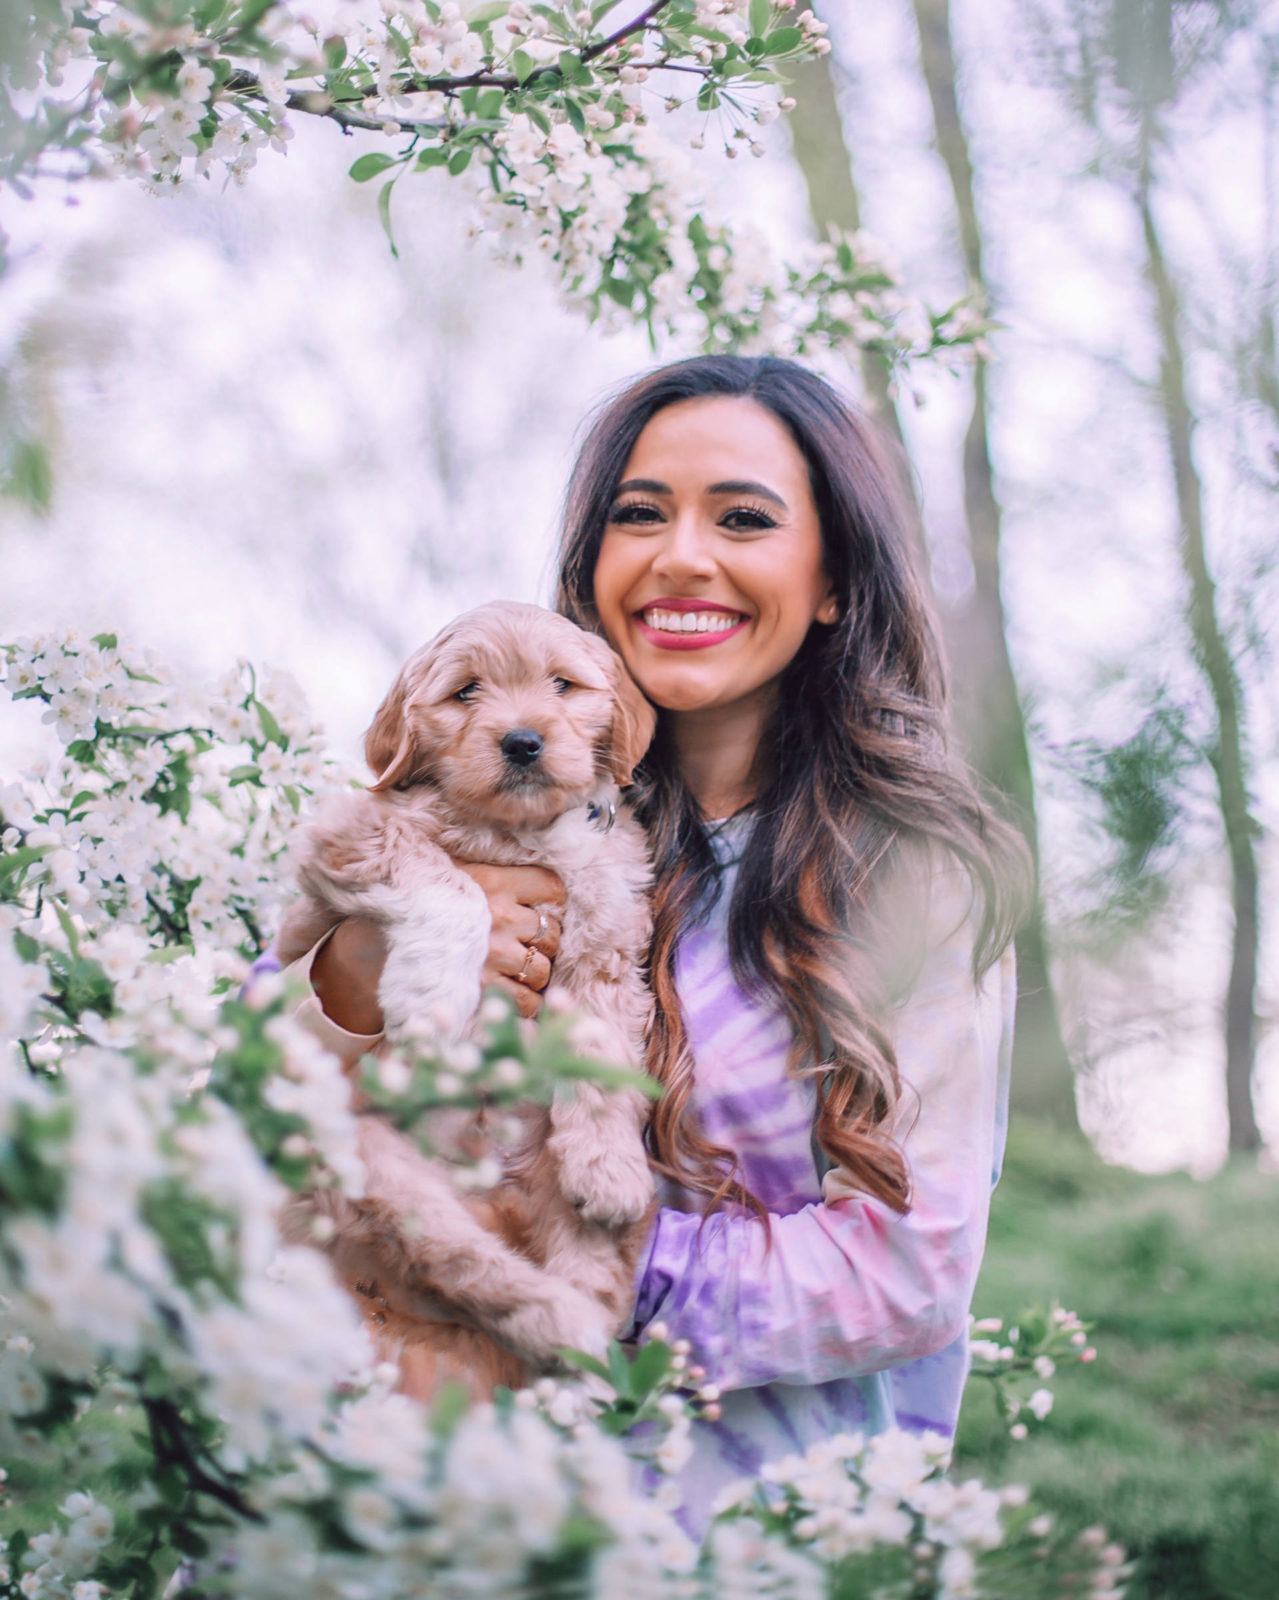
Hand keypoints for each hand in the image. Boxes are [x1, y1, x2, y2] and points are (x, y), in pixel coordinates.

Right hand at [308, 865, 563, 1031]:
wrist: (370, 948)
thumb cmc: (414, 911)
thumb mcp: (452, 878)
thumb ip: (493, 880)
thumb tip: (535, 894)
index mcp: (491, 881)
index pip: (551, 888)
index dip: (551, 902)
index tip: (538, 909)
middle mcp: (497, 915)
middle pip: (550, 931)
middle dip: (542, 942)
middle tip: (524, 945)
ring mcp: (492, 954)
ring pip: (542, 968)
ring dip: (534, 974)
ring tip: (516, 973)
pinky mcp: (483, 988)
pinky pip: (527, 1000)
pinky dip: (525, 1002)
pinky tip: (509, 996)